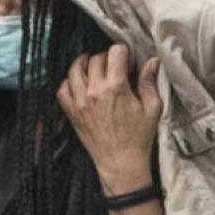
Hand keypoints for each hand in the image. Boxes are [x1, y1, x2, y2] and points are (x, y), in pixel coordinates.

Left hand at [56, 45, 161, 194]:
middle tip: (114, 66)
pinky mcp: (72, 113)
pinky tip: (79, 83)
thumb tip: (152, 61)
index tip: (126, 57)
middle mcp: (94, 92)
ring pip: (74, 69)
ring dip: (84, 64)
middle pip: (95, 59)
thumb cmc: (139, 137)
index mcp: (116, 88)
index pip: (114, 53)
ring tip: (92, 66)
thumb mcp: (152, 108)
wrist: (120, 162)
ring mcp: (80, 102)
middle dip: (106, 58)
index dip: (123, 51)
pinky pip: (62, 89)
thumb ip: (149, 82)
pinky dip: (68, 82)